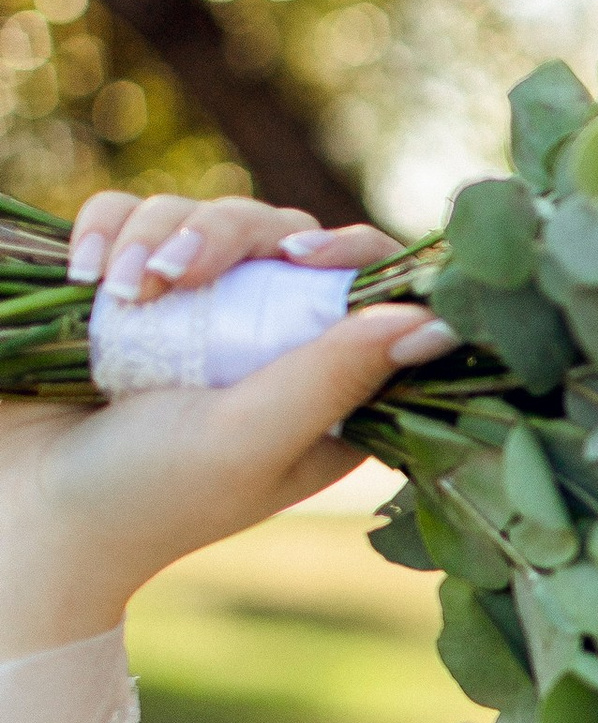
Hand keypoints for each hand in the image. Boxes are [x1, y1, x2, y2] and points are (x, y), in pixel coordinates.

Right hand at [0, 194, 453, 659]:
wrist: (25, 508)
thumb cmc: (147, 493)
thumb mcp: (252, 438)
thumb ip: (335, 377)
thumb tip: (433, 322)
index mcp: (324, 391)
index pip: (369, 288)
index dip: (347, 252)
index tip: (298, 257)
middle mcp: (267, 343)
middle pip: (280, 233)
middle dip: (219, 238)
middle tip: (165, 280)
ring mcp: (195, 311)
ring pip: (199, 213)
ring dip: (150, 235)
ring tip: (113, 293)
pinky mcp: (127, 287)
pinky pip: (131, 217)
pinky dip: (106, 230)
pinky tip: (87, 275)